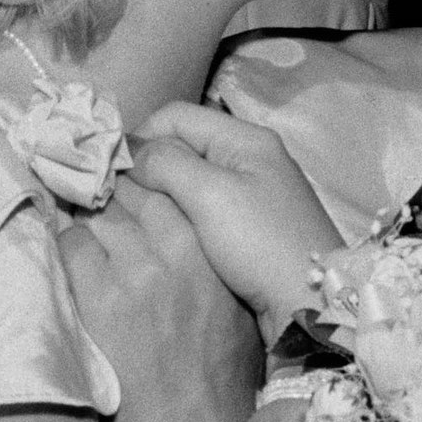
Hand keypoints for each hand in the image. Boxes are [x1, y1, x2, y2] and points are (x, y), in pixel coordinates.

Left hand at [58, 180, 262, 421]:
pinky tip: (66, 261)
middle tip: (93, 203)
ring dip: (85, 222)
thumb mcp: (231, 308)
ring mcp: (134, 274)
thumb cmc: (221, 382)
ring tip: (81, 235)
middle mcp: (176, 252)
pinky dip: (65, 248)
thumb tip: (173, 228)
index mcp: (213, 251)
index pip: (168, 187)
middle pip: (128, 194)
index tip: (125, 189)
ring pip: (96, 216)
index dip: (141, 185)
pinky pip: (69, 246)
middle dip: (110, 197)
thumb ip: (206, 261)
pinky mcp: (97, 300)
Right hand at [126, 102, 344, 327]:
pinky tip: (165, 232)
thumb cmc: (260, 244)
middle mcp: (250, 157)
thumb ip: (166, 164)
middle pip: (183, 144)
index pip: (176, 116)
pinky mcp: (249, 225)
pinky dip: (179, 212)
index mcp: (246, 139)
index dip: (140, 136)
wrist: (309, 305)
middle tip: (118, 196)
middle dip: (148, 164)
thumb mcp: (210, 195)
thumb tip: (130, 153)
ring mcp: (252, 192)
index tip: (113, 172)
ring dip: (161, 191)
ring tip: (135, 215)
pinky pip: (203, 205)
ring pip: (190, 177)